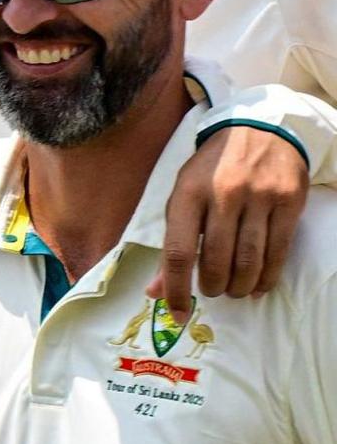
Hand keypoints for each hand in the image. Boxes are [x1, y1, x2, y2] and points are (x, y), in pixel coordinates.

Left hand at [160, 126, 306, 312]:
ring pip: (249, 259)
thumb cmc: (211, 172)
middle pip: (216, 260)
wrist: (258, 129)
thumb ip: (170, 246)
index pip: (178, 253)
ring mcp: (259, 196)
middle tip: (212, 292)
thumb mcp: (182, 199)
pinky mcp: (289, 200)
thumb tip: (155, 292)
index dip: (176, 289)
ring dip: (240, 286)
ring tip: (234, 290)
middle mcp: (223, 195)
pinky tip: (259, 284)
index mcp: (187, 195)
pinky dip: (267, 276)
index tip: (177, 313)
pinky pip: (279, 250)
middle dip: (212, 287)